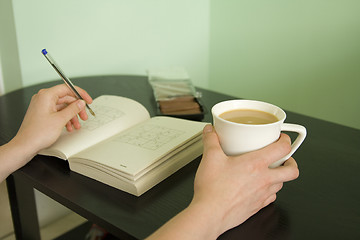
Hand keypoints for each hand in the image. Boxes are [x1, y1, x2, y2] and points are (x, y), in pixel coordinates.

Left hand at [12, 84, 92, 156]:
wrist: (26, 145)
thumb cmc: (37, 133)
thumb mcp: (60, 120)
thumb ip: (73, 109)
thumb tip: (80, 103)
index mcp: (46, 95)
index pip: (67, 88)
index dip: (80, 94)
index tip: (87, 100)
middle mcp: (43, 98)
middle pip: (66, 98)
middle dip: (76, 108)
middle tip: (84, 115)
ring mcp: (42, 106)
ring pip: (63, 106)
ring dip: (72, 115)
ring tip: (77, 124)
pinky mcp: (43, 113)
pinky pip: (57, 112)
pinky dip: (65, 118)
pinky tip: (69, 126)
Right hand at [146, 124, 298, 239]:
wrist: (210, 214)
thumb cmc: (213, 189)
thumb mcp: (210, 158)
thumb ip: (211, 141)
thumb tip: (210, 131)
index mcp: (256, 164)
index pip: (282, 149)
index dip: (286, 140)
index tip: (282, 138)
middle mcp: (264, 180)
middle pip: (291, 171)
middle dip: (291, 162)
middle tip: (284, 157)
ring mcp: (262, 195)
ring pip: (282, 184)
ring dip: (279, 176)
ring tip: (269, 171)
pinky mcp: (257, 207)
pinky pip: (271, 197)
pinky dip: (270, 191)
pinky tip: (259, 187)